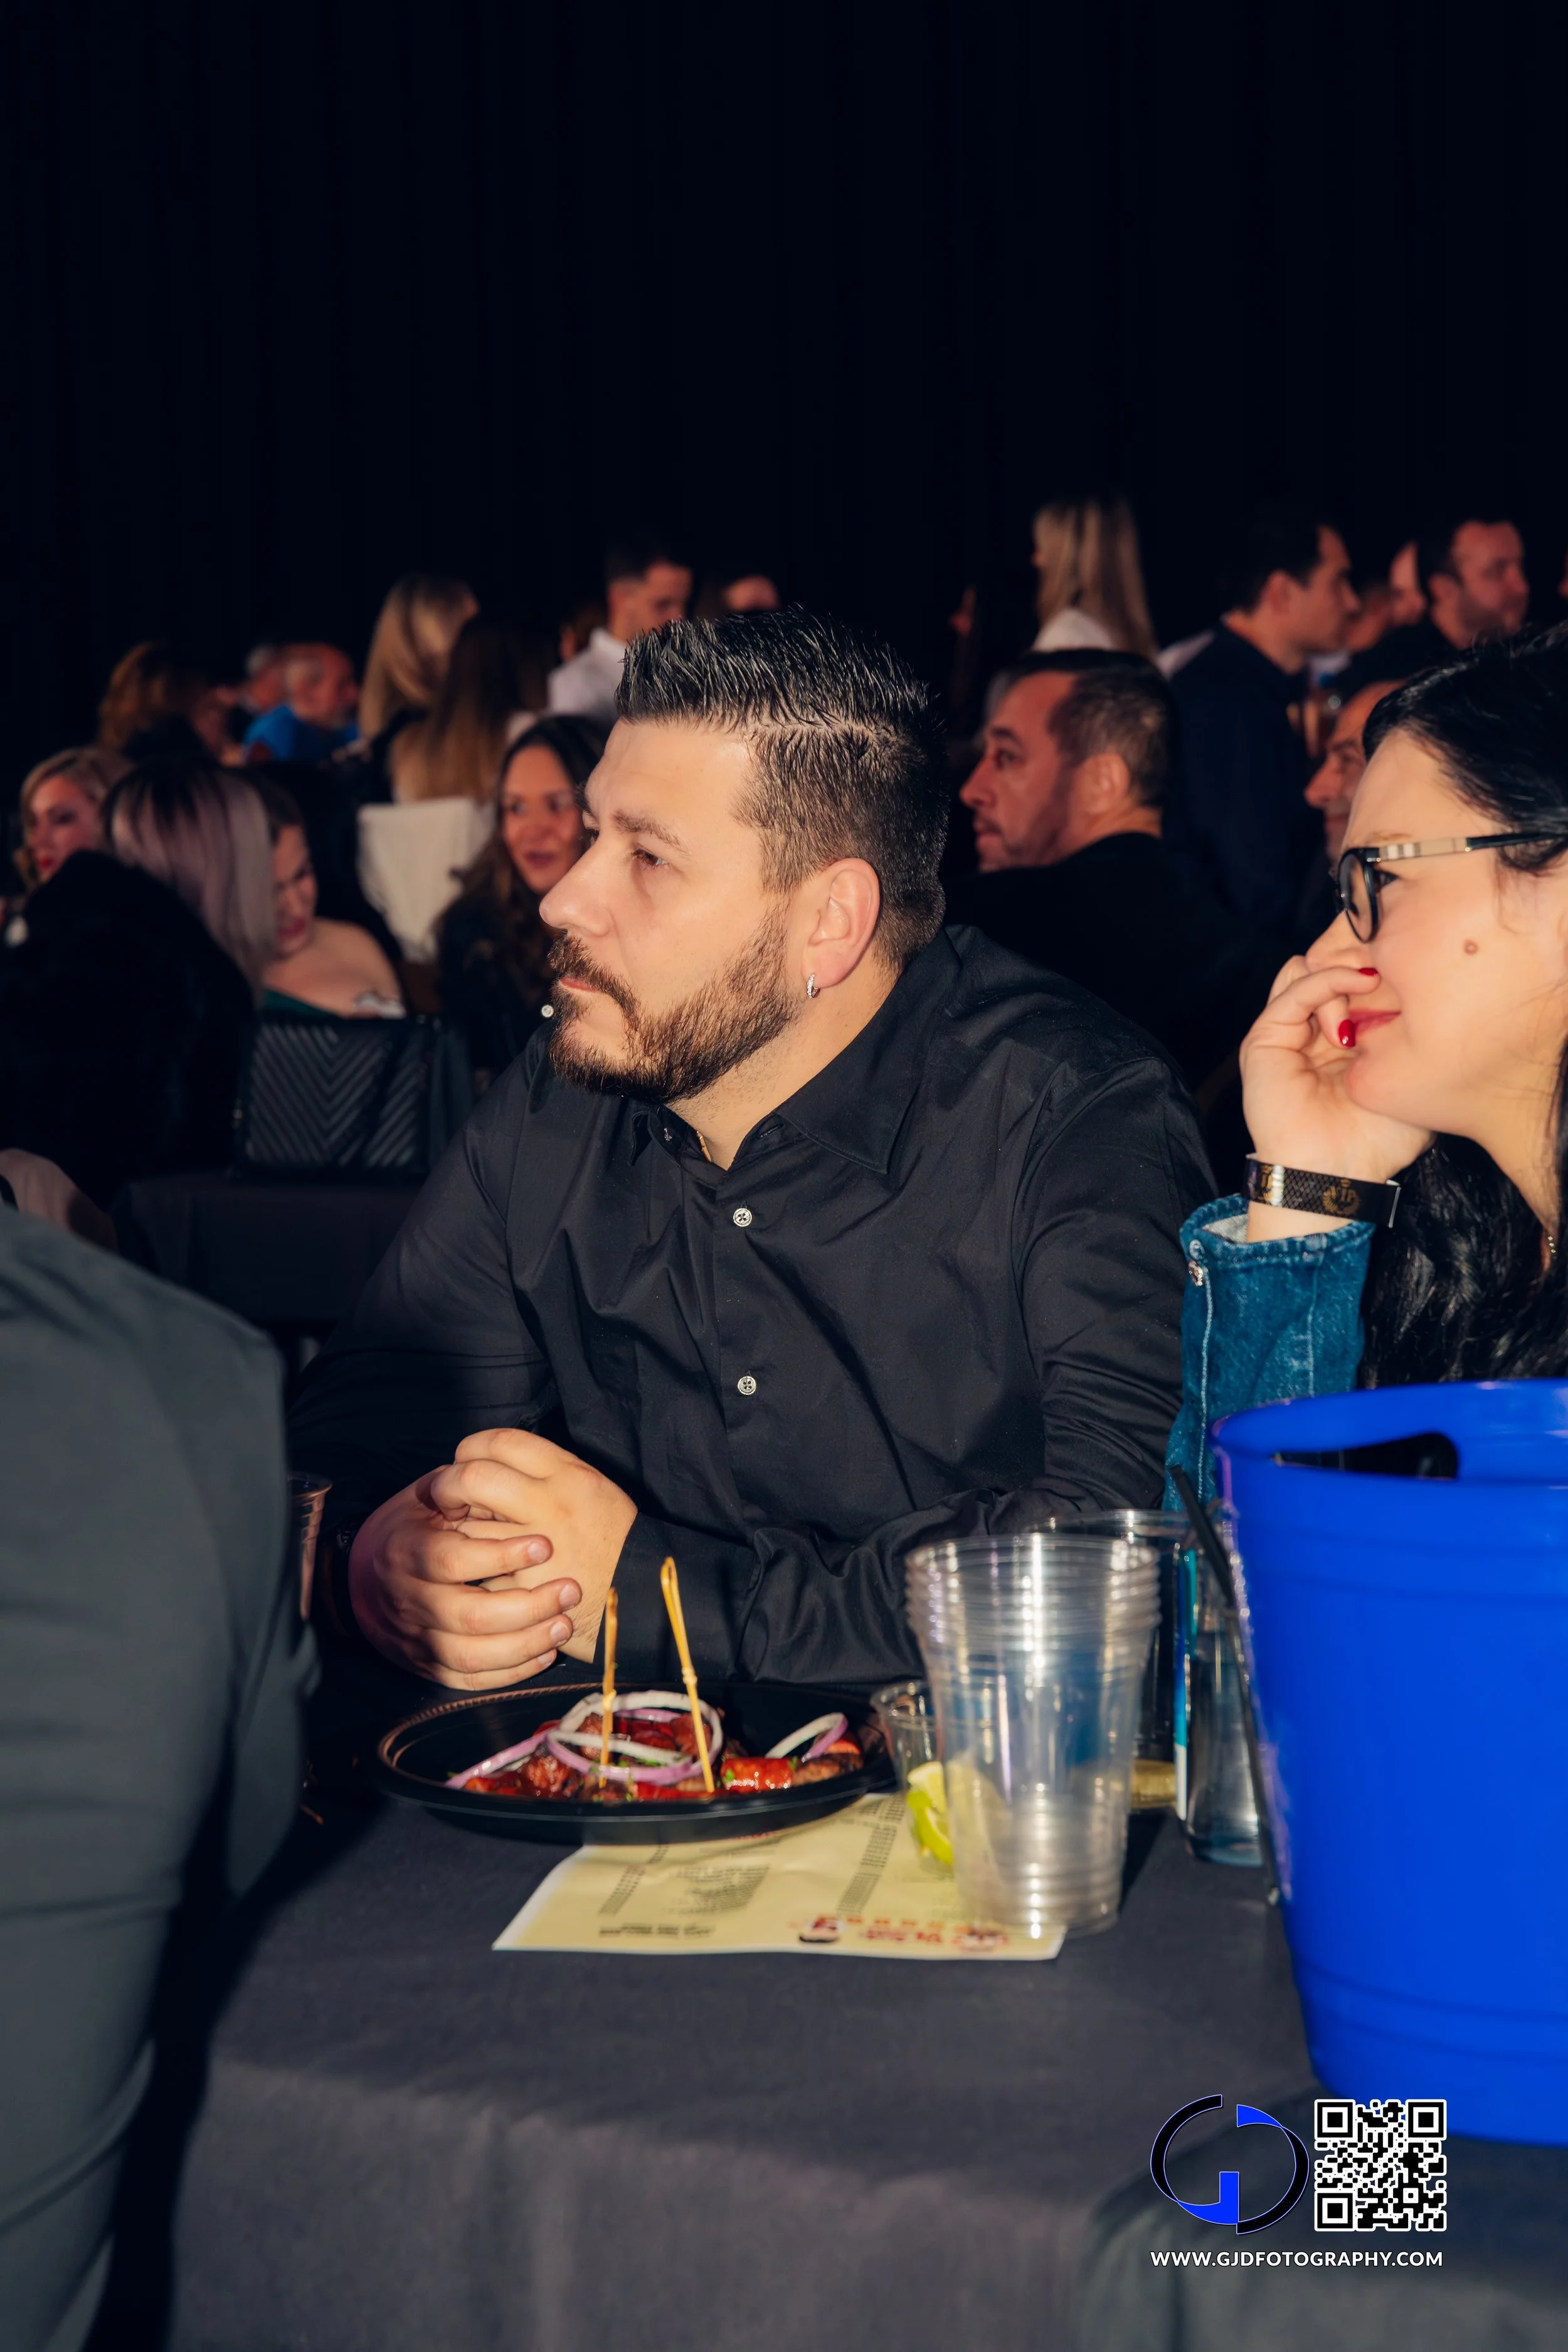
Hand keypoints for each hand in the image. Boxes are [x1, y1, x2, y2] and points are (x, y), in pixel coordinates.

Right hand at [348, 1474, 581, 1690]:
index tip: (545, 1546)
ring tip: (564, 1624)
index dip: (499, 1556)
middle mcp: (407, 1600)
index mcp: (405, 1552)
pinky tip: (544, 1653)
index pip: (451, 1560)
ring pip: (471, 1656)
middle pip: (467, 1616)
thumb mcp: (424, 1499)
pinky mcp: (427, 1667)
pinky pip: (470, 1680)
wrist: (360, 1580)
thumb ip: (460, 1490)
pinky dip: (510, 1672)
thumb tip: (505, 1474)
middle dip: (526, 1607)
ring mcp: (416, 1638)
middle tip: (570, 1590)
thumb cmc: (409, 1529)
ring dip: (524, 1644)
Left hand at [425, 1429, 635, 1661]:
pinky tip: (482, 1571)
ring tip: (463, 1536)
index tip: (465, 1463)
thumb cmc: (616, 1540)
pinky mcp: (523, 1588)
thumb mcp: (594, 1490)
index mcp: (569, 1474)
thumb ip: (549, 1473)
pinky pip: (480, 1572)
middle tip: (448, 1501)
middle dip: (448, 1486)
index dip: (471, 1449)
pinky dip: (474, 1572)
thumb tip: (494, 1466)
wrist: (644, 1595)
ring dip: (457, 1531)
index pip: (502, 1441)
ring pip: (468, 1527)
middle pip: (473, 1477)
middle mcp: (550, 1504)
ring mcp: (534, 1548)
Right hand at [1239, 955, 1430, 1238]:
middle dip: (1364, 960)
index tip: (1417, 967)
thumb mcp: (1408, 1082)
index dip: (1384, 967)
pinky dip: (1330, 979)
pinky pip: (1297, 986)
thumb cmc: (1377, 1142)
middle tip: (1395, 969)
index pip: (1355, 983)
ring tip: (1372, 993)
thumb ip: (1412, 1044)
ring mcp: (1288, 1034)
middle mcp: (1312, 1034)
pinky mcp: (1267, 1037)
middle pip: (1331, 968)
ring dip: (1344, 973)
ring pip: (1311, 968)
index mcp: (1343, 1043)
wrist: (1336, 1174)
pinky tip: (1362, 985)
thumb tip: (1430, 997)